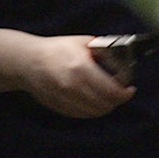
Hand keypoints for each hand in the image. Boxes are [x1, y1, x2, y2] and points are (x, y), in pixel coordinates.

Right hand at [19, 34, 135, 117]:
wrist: (28, 61)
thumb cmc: (56, 49)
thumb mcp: (83, 42)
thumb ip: (103, 51)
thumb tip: (122, 59)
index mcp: (81, 68)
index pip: (110, 90)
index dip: (124, 93)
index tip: (130, 89)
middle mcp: (73, 86)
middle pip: (104, 104)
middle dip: (117, 101)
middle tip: (121, 94)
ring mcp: (64, 99)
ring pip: (94, 113)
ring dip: (106, 107)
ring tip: (109, 98)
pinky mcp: (59, 107)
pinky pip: (82, 115)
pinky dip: (92, 111)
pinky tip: (95, 102)